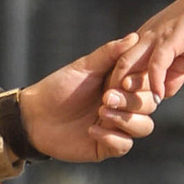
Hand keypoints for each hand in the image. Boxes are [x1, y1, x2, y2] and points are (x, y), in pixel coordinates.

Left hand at [18, 37, 154, 161]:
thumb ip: (109, 53)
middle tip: (106, 97)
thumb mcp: (84, 67)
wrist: (34, 116)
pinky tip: (91, 130)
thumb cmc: (58, 87)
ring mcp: (116, 126)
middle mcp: (124, 106)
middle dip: (132, 102)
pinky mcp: (106, 146)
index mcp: (122, 85)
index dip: (141, 83)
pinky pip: (124, 146)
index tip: (124, 81)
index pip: (148, 83)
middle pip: (150, 105)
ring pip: (144, 127)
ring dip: (126, 120)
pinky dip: (112, 137)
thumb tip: (134, 37)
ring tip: (102, 112)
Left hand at [100, 0, 183, 118]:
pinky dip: (155, 80)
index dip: (118, 87)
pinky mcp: (172, 36)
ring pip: (130, 62)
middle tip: (116, 112)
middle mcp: (144, 37)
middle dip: (115, 90)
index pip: (123, 65)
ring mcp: (156, 36)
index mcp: (144, 41)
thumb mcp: (183, 55)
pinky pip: (158, 61)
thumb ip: (172, 75)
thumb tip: (163, 94)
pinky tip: (158, 96)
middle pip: (119, 65)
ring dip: (128, 87)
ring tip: (131, 107)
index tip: (119, 107)